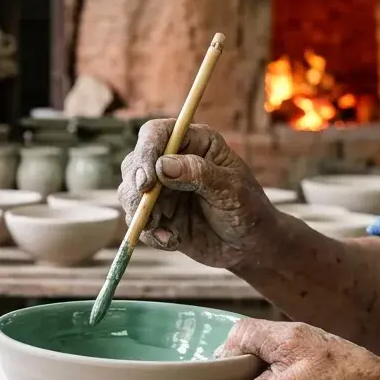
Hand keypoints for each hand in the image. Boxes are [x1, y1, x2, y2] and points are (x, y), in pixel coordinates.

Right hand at [119, 119, 275, 269]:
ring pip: (129, 193)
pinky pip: (138, 222)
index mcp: (194, 143)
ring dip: (139, 214)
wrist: (250, 246)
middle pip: (134, 163)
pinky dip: (150, 234)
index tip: (147, 180)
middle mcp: (173, 162)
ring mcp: (162, 190)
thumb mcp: (231, 189)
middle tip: (146, 210)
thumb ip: (199, 174)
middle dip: (135, 189)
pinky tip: (173, 241)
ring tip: (164, 230)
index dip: (145, 152)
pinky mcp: (158, 216)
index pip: (156, 133)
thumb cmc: (249, 210)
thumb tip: (163, 165)